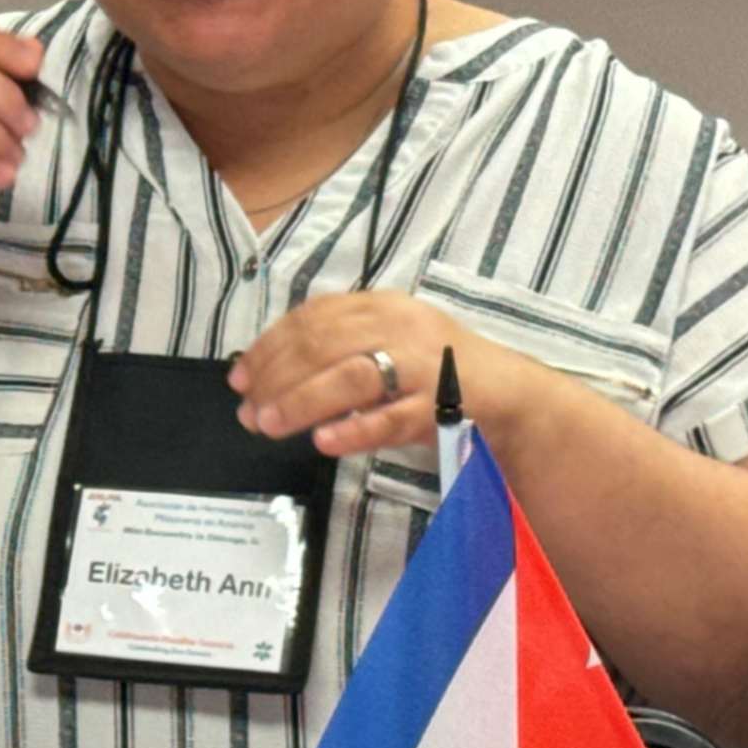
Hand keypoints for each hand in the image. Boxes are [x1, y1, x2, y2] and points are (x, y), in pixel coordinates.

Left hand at [229, 292, 545, 459]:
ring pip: (351, 377)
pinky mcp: (441, 406)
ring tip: (269, 424)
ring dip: (302, 402)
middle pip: (322, 346)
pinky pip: (391, 418)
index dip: (268, 348)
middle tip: (247, 411)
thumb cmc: (433, 369)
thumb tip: (263, 371)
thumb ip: (335, 347)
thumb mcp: (386, 340)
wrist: (508, 391)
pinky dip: (354, 429)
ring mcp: (422, 366)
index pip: (312, 319)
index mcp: (382, 306)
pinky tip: (323, 441)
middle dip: (275, 379)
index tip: (239, 377)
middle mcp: (401, 327)